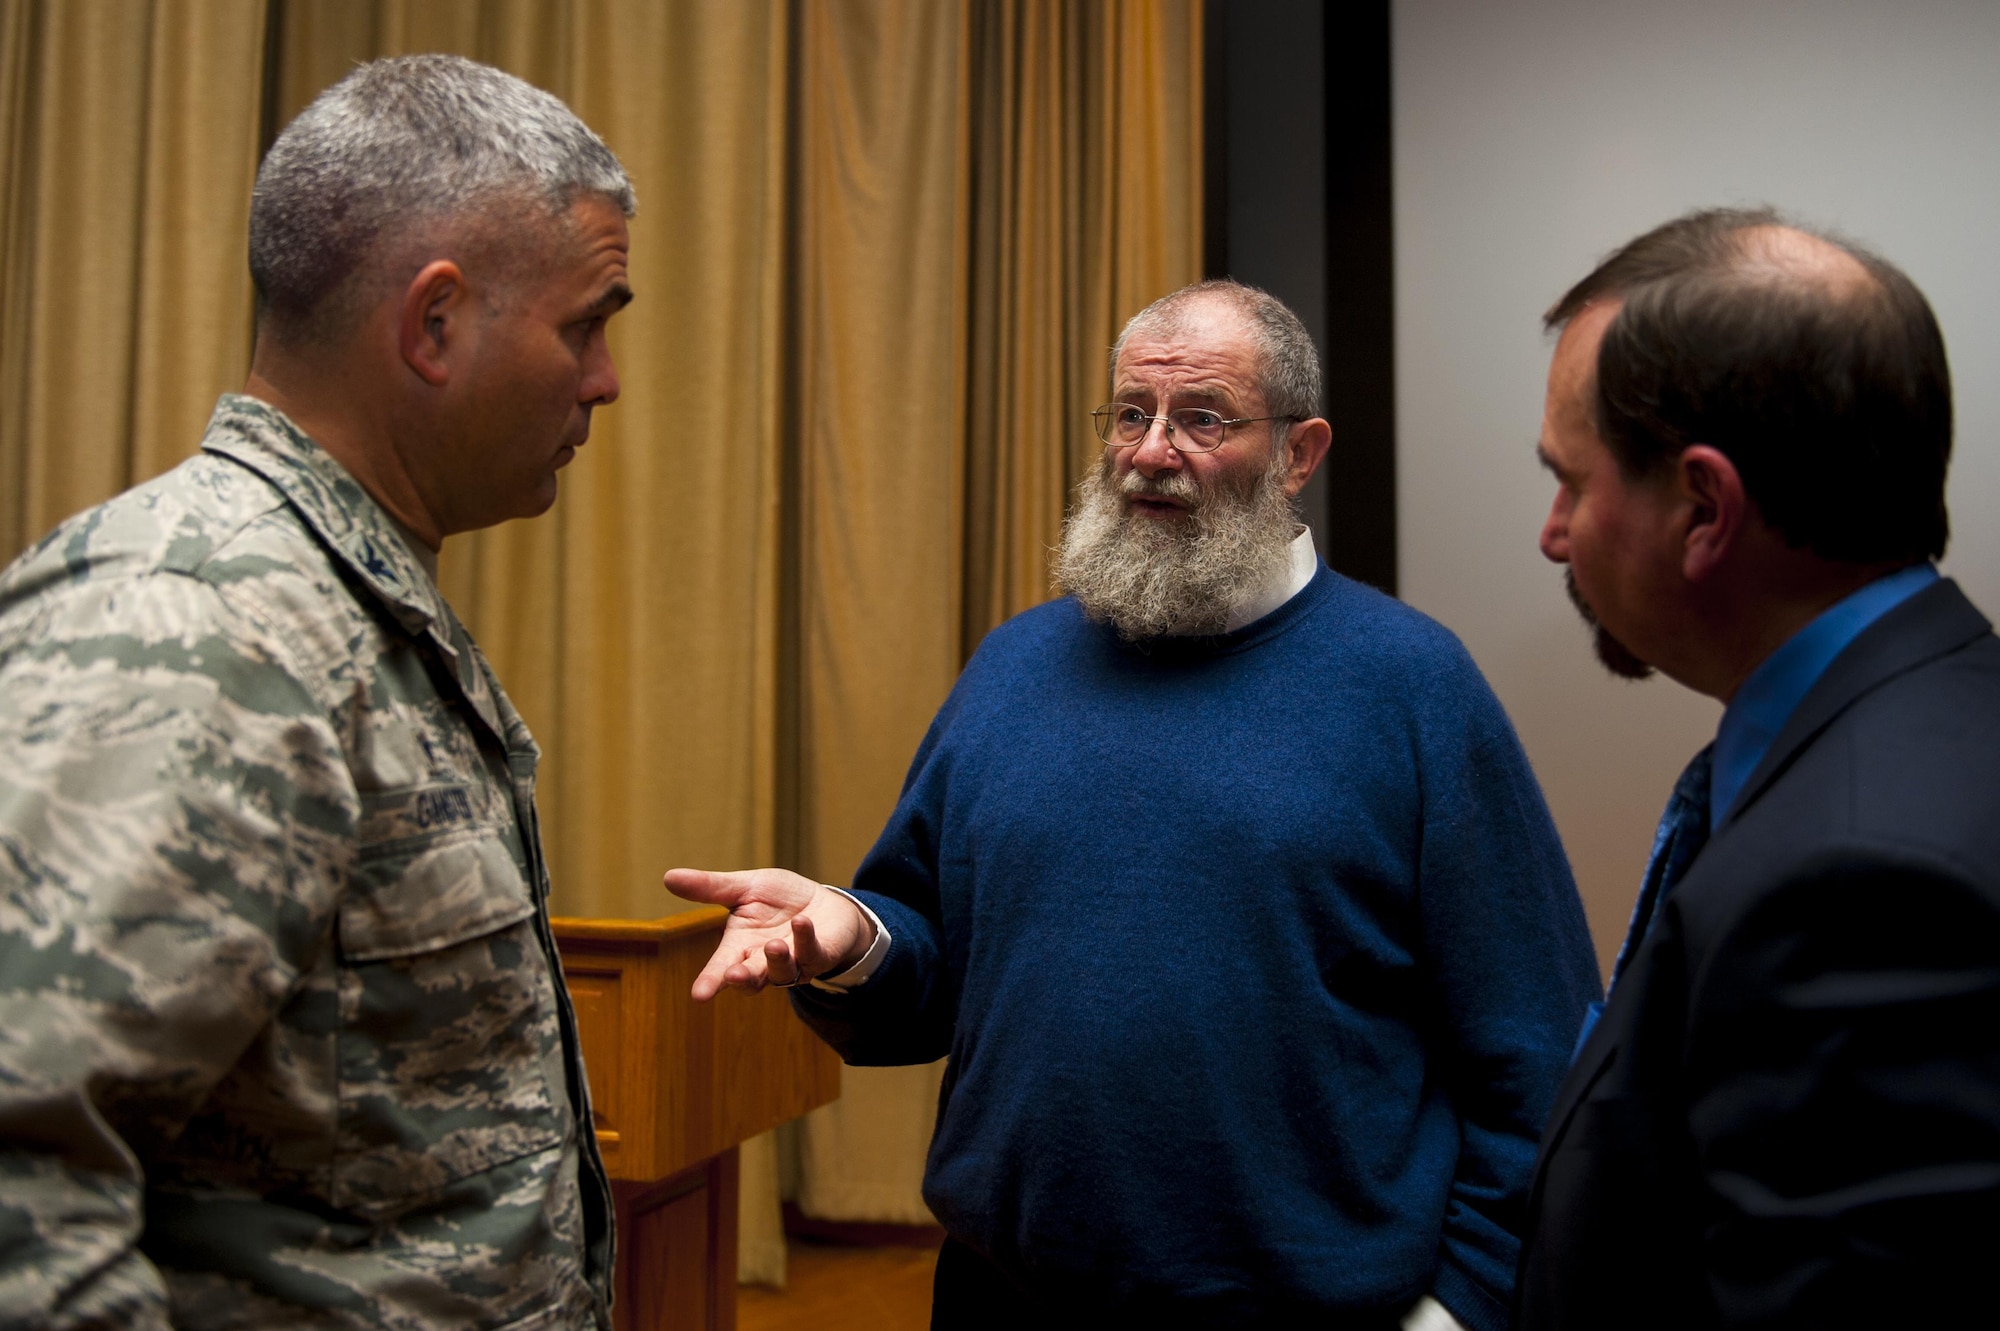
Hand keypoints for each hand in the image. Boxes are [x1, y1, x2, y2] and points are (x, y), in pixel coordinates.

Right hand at [663, 866, 874, 999]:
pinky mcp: (821, 955)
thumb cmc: (780, 900)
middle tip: (734, 975)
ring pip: (782, 972)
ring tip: (773, 945)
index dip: (710, 981)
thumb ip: (710, 888)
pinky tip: (801, 923)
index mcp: (740, 947)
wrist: (824, 902)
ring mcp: (794, 963)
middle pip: (751, 978)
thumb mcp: (744, 888)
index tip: (699, 995)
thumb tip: (668, 877)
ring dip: (777, 960)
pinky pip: (813, 953)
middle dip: (742, 978)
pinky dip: (806, 938)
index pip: (721, 968)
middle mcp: (764, 961)